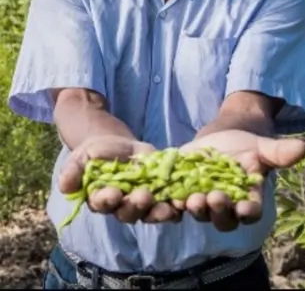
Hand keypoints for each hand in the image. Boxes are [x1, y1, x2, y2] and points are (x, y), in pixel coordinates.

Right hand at [58, 135, 181, 224]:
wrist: (118, 145)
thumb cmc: (96, 153)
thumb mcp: (82, 157)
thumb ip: (73, 171)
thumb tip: (65, 186)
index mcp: (100, 199)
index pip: (102, 204)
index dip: (107, 200)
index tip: (112, 193)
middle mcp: (121, 206)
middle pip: (128, 213)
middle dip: (136, 206)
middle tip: (143, 196)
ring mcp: (142, 203)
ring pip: (150, 214)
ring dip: (159, 213)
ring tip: (168, 207)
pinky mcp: (161, 195)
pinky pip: (169, 205)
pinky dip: (177, 205)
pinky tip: (184, 201)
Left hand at [178, 130, 304, 231]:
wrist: (218, 140)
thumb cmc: (244, 145)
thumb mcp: (261, 146)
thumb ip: (280, 152)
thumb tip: (304, 148)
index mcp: (250, 198)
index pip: (252, 212)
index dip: (249, 212)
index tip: (246, 208)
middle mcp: (228, 207)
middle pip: (225, 219)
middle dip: (220, 211)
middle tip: (215, 198)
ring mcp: (205, 204)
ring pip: (201, 214)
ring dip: (197, 209)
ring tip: (192, 198)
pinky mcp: (183, 196)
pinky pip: (178, 206)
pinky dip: (173, 204)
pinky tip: (170, 197)